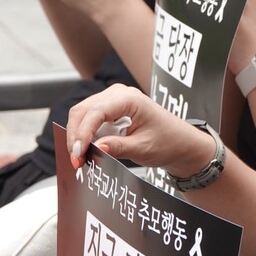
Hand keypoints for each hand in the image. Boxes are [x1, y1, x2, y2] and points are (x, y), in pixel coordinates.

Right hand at [67, 84, 214, 174]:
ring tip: (81, 158)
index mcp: (130, 98)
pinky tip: (86, 150)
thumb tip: (95, 148)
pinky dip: (84, 134)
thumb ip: (118, 147)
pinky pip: (89, 119)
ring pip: (82, 114)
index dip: (82, 134)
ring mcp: (113, 99)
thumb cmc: (168, 141)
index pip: (96, 112)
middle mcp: (119, 94)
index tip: (78, 155)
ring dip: (78, 136)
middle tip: (77, 161)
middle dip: (76, 136)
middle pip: (83, 111)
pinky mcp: (110, 109)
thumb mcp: (143, 148)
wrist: (180, 143)